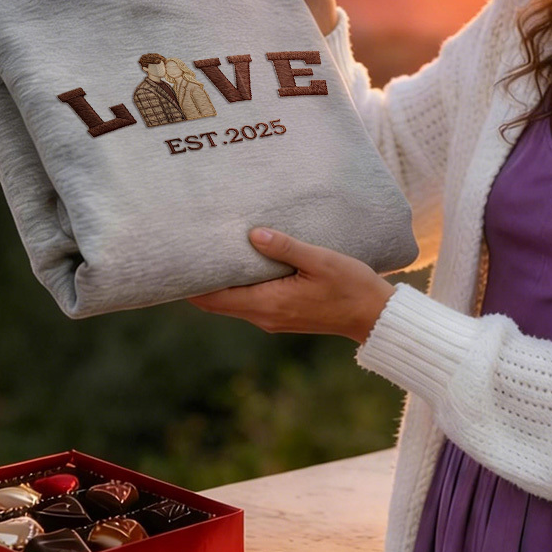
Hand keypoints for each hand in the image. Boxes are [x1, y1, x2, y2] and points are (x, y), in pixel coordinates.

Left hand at [187, 228, 396, 344]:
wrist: (373, 316)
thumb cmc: (350, 285)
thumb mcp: (320, 260)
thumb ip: (285, 247)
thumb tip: (252, 234)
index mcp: (269, 303)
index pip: (214, 299)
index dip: (191, 285)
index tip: (178, 262)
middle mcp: (265, 316)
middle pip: (217, 302)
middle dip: (200, 281)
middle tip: (187, 251)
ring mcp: (273, 318)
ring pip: (232, 302)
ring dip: (219, 282)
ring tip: (211, 252)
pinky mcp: (282, 315)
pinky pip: (248, 302)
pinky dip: (237, 286)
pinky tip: (242, 264)